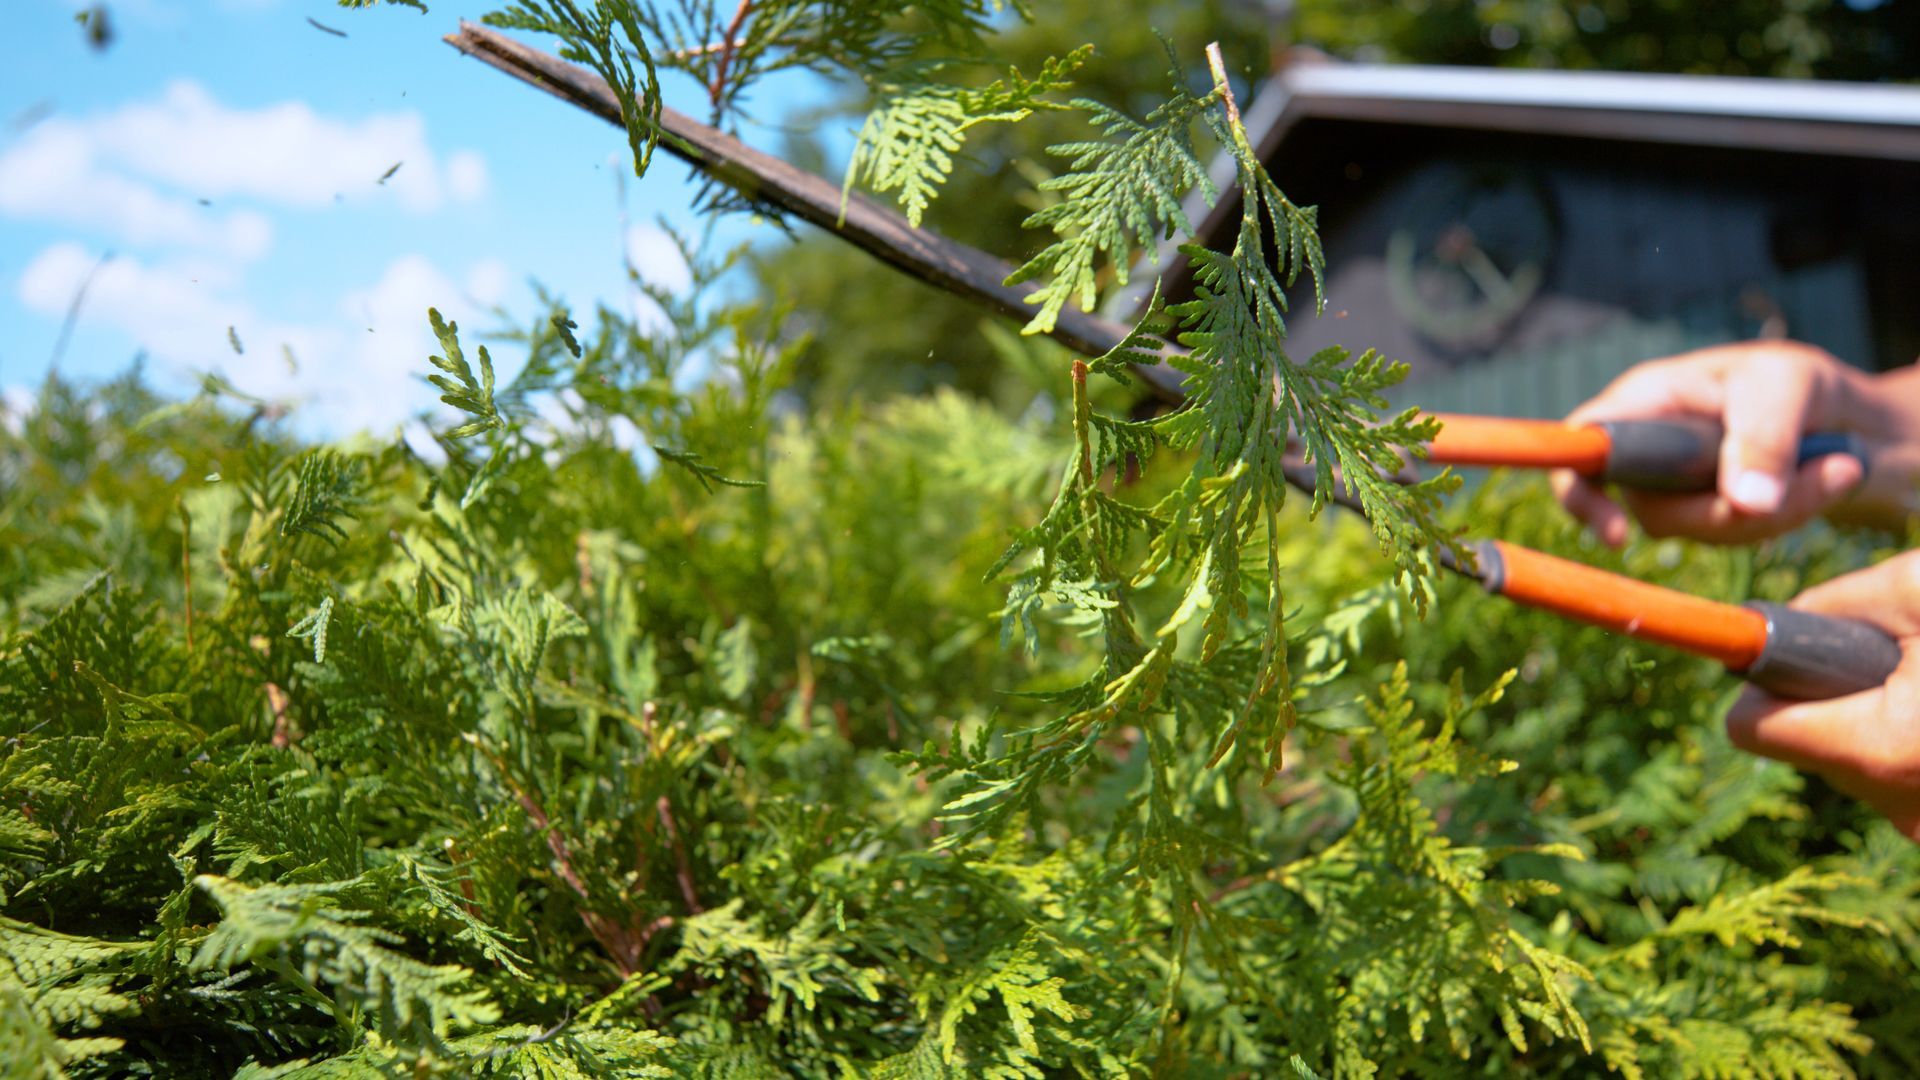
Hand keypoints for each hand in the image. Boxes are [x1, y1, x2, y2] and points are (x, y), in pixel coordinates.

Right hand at [1551, 341, 1919, 545]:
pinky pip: (1732, 536)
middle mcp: (1649, 446)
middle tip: (1814, 480)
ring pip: (1699, 529)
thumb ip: (1764, 438)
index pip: (1581, 447)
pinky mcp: (1708, 512)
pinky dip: (1784, 517)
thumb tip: (1744, 505)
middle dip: (1728, 511)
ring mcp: (1676, 485)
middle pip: (1651, 507)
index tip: (1617, 534)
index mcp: (1646, 400)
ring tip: (1837, 468)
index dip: (1579, 494)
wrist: (1850, 416)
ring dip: (1773, 512)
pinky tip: (1822, 481)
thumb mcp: (1789, 387)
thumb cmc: (1802, 382)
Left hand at [1727, 552, 1919, 838]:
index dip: (1760, 684)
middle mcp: (1902, 808)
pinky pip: (1899, 782)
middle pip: (1804, 745)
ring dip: (1874, 723)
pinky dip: (1908, 746)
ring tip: (1919, 682)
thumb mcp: (1919, 590)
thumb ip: (1832, 604)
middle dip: (1832, 698)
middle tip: (1892, 660)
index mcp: (1881, 750)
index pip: (1749, 728)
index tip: (1780, 655)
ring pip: (1853, 764)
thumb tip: (1775, 622)